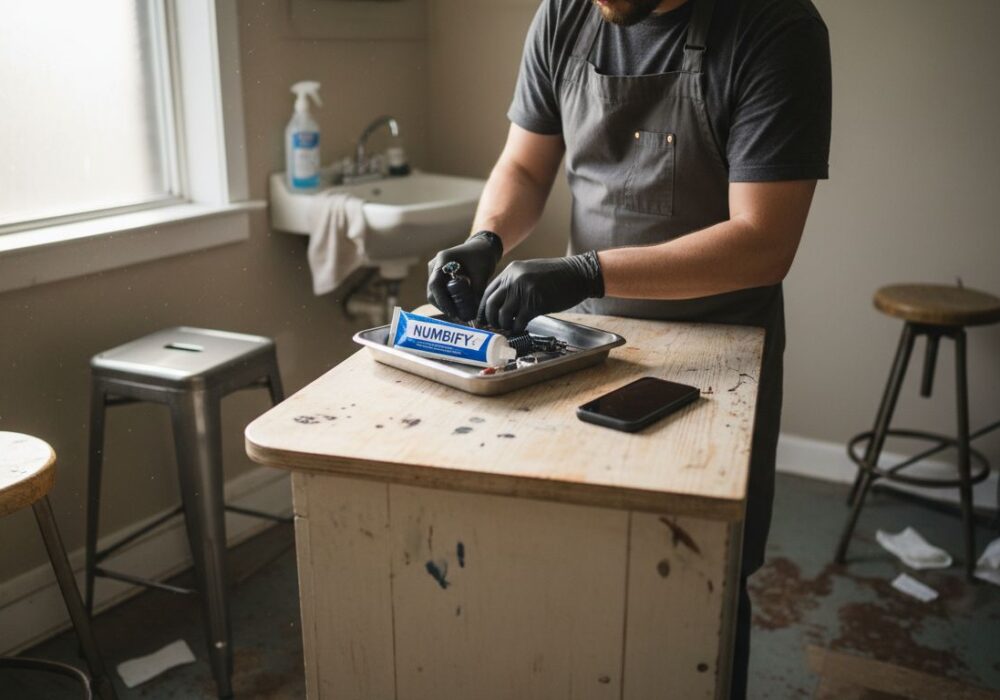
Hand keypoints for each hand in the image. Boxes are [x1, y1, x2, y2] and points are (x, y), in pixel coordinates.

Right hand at [426, 232, 502, 319]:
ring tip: (458, 314)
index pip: (435, 284)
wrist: (482, 247)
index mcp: (443, 260)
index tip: (454, 313)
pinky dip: (445, 299)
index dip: (442, 301)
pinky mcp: (438, 274)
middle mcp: (435, 264)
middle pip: (432, 291)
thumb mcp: (481, 275)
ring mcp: (434, 269)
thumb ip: (477, 294)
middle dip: (443, 306)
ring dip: (443, 304)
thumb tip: (475, 315)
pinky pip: (438, 290)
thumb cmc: (483, 258)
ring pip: (433, 292)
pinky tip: (456, 307)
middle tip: (457, 317)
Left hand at [478, 251, 604, 331]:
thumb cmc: (557, 276)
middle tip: (494, 327)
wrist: (579, 274)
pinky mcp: (535, 303)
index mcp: (511, 270)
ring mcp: (523, 290)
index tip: (483, 318)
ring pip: (503, 314)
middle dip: (490, 319)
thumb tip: (502, 303)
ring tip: (509, 329)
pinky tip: (520, 329)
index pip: (488, 291)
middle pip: (491, 304)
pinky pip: (518, 321)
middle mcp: (514, 279)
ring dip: (504, 325)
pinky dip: (517, 328)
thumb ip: (515, 284)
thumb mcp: (530, 273)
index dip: (483, 307)